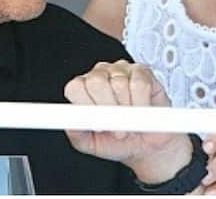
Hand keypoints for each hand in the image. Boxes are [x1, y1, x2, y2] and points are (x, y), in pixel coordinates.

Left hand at [63, 60, 191, 183]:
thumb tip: (70, 123)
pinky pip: (140, 84)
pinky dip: (141, 103)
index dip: (86, 107)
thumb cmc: (116, 141)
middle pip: (96, 82)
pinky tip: (141, 112)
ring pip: (119, 84)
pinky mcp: (141, 72)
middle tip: (116, 128)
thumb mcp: (91, 144)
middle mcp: (99, 75)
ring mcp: (120, 70)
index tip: (97, 125)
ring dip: (127, 111)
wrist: (145, 146)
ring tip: (130, 123)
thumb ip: (77, 134)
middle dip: (108, 109)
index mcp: (83, 89)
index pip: (75, 87)